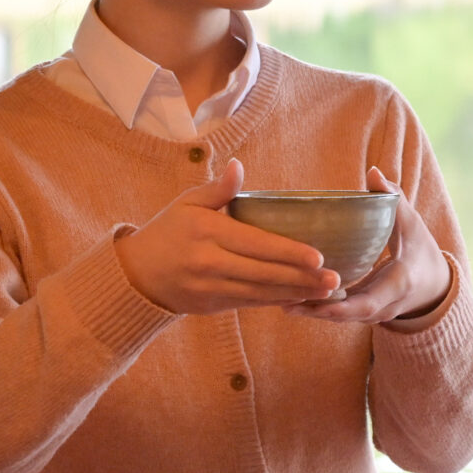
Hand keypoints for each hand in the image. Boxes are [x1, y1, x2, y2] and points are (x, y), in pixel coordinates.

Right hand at [113, 158, 341, 314]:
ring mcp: (211, 288)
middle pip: (264, 272)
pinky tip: (302, 298)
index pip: (255, 244)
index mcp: (207, 232)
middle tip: (336, 279)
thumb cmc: (168, 231)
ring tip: (328, 291)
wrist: (137, 275)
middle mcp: (209, 262)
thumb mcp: (187, 203)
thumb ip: (218, 189)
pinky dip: (278, 301)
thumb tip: (238, 166)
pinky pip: (251, 303)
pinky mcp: (213, 305)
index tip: (319, 256)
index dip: (288, 252)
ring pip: (261, 292)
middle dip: (302, 277)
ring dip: (297, 293)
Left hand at [293, 166, 451, 326]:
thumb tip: (373, 172)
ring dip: (313, 312)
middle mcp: (386, 306)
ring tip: (282, 301)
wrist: (435, 285)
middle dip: (317, 310)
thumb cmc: (422, 250)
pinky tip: (292, 301)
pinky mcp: (364, 316)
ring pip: (341, 319)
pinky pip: (340, 316)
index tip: (318, 294)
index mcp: (399, 284)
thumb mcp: (412, 223)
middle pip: (348, 315)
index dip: (342, 304)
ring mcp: (375, 315)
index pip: (369, 302)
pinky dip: (319, 310)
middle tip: (286, 300)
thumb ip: (393, 199)